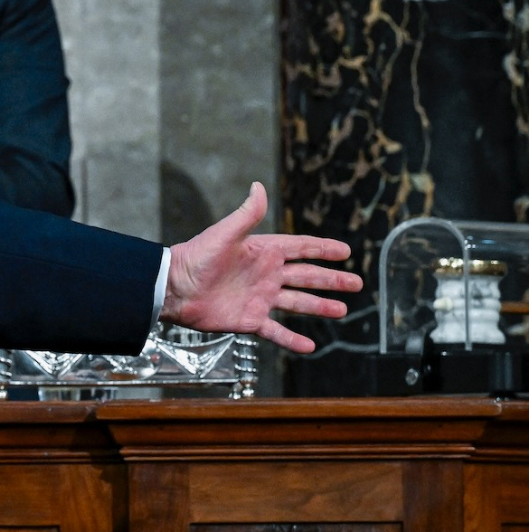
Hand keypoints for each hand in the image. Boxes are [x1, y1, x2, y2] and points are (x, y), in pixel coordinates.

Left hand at [160, 183, 359, 352]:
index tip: (346, 251)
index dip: (323, 249)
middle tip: (357, 283)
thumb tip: (258, 185)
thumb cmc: (195, 258)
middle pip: (307, 276)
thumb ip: (246, 214)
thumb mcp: (224, 234)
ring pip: (298, 303)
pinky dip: (293, 340)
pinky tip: (310, 346)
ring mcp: (260, 298)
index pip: (301, 248)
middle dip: (332, 280)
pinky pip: (277, 331)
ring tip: (342, 310)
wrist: (174, 289)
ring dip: (320, 306)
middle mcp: (265, 275)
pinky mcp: (250, 320)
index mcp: (262, 252)